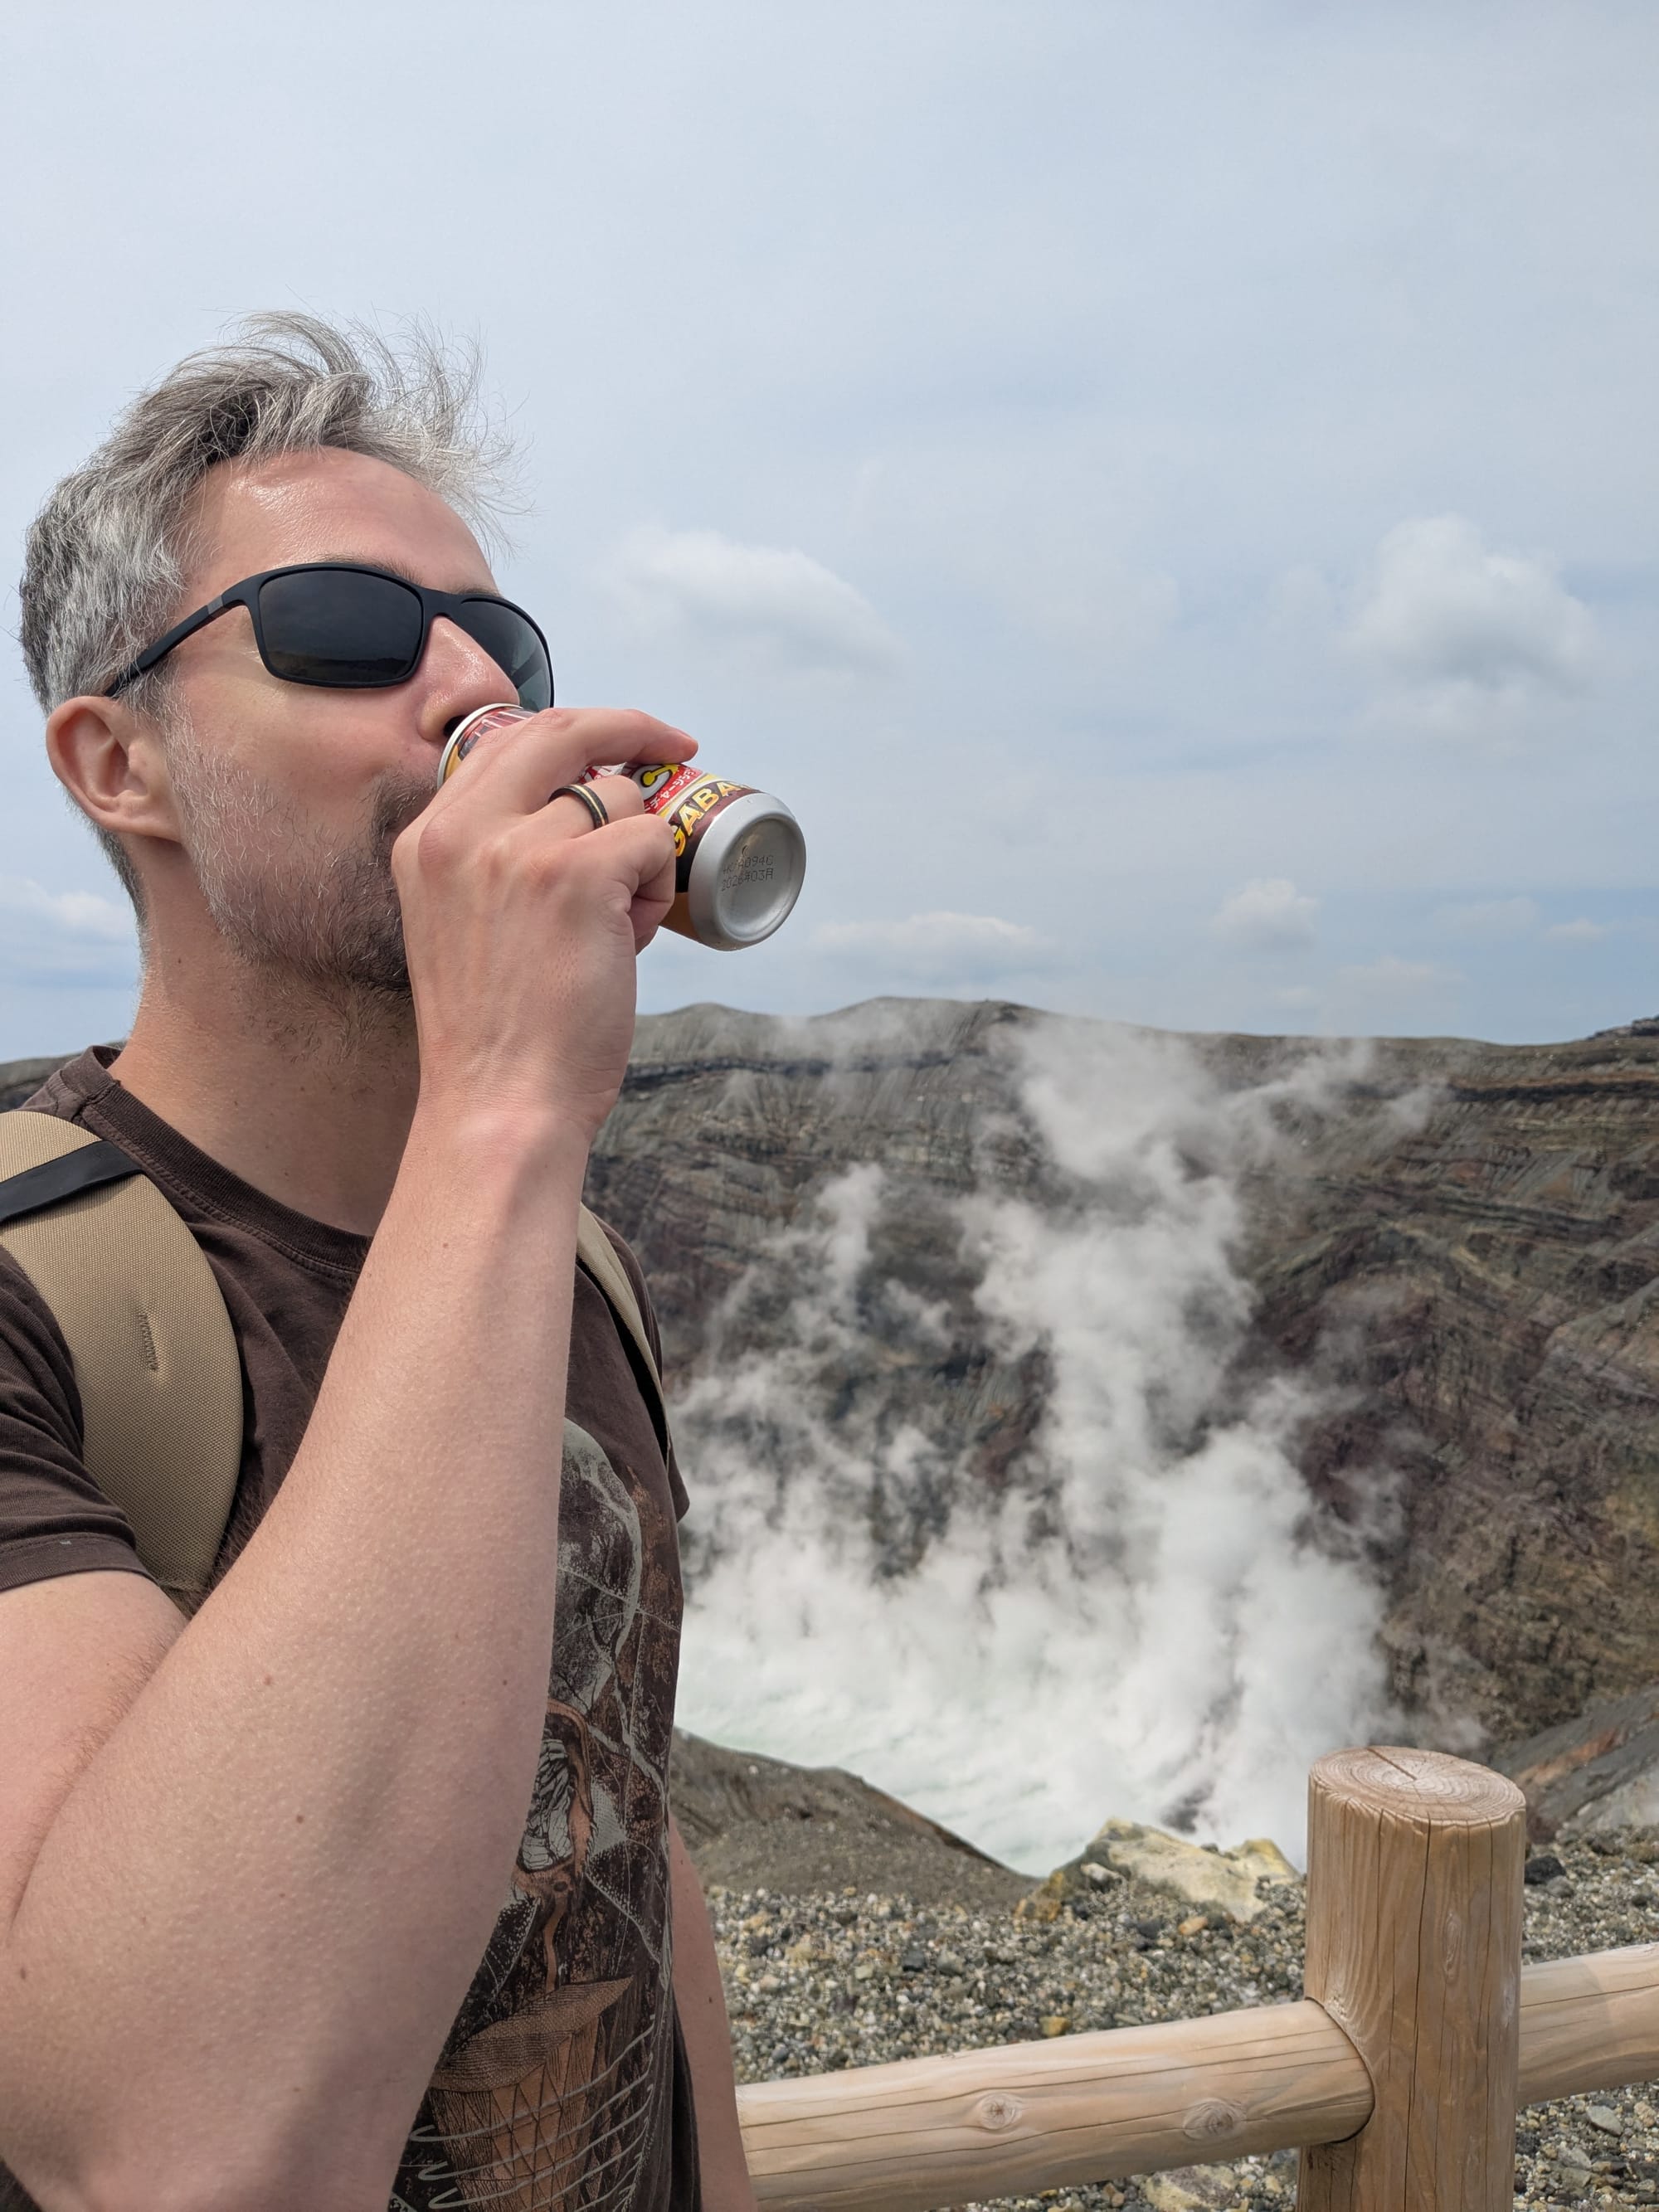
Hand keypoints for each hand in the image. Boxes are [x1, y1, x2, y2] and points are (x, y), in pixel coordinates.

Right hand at [393, 708, 695, 1139]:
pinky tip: (636, 935)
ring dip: (643, 853)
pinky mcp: (576, 878)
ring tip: (624, 924)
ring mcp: (518, 850)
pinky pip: (651, 840)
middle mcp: (463, 832)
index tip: (622, 739)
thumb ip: (497, 861)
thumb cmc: (498, 1035)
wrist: (499, 1104)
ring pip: (619, 799)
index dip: (577, 730)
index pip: (509, 740)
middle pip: (564, 731)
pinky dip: (660, 883)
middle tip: (678, 748)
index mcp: (428, 840)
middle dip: (633, 727)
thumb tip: (584, 807)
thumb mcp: (462, 922)